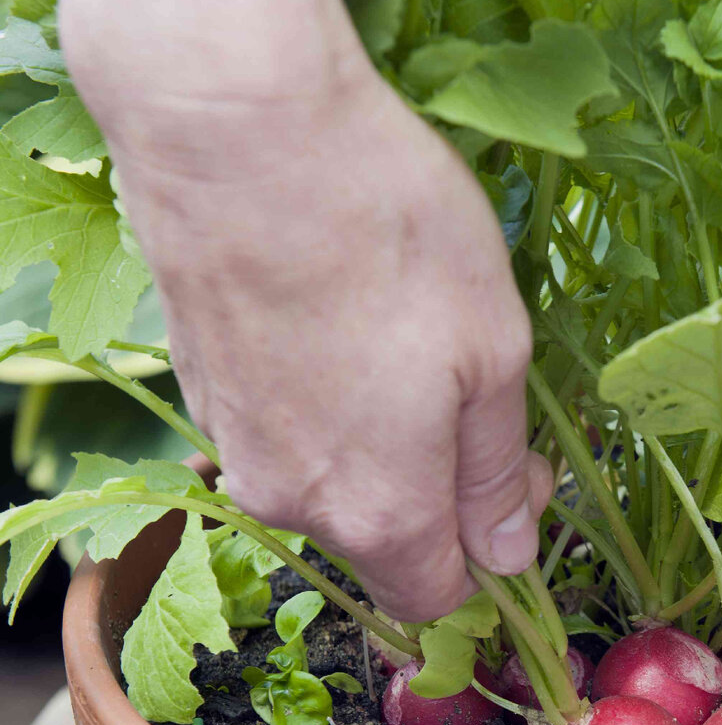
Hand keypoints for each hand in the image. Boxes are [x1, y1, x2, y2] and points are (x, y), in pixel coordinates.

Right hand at [58, 0, 550, 621]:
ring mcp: (236, 449)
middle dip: (439, 499)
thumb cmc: (390, 232)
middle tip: (475, 400)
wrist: (234, 126)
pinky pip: (282, 434)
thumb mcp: (493, 354)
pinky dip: (322, 408)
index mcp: (379, 511)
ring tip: (404, 347)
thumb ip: (495, 475)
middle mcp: (293, 502)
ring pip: (330, 485)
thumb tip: (508, 559)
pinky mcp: (201, 392)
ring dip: (379, 448)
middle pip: (382, 544)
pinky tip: (340, 326)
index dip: (487, 560)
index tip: (516, 488)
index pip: (436, 598)